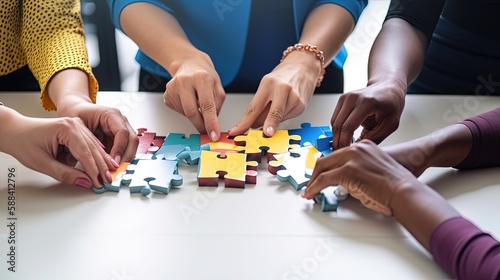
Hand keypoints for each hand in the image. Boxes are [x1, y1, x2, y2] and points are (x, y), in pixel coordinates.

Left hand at [1, 109, 117, 187]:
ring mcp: (76, 126)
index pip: (85, 153)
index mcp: (66, 128)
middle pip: (93, 149)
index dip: (94, 170)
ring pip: (94, 146)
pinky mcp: (75, 130)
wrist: (14, 131)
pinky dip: (94, 155)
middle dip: (101, 166)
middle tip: (108, 180)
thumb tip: (83, 181)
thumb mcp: (41, 162)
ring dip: (100, 161)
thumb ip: (64, 174)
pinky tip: (103, 163)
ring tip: (108, 174)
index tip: (99, 182)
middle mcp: (74, 124)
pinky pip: (88, 144)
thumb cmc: (23, 142)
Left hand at [58, 102, 137, 163]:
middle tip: (117, 171)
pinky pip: (124, 149)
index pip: (122, 133)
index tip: (113, 163)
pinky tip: (111, 169)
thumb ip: (85, 143)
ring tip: (114, 173)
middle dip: (126, 157)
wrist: (75, 109)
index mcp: (111, 114)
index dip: (119, 149)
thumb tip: (90, 166)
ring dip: (124, 160)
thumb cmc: (74, 114)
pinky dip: (119, 160)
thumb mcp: (75, 127)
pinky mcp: (120, 137)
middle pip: (132, 140)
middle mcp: (120, 121)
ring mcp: (122, 128)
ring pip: (131, 146)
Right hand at [164, 53, 224, 140]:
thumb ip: (217, 106)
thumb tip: (213, 126)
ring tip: (197, 102)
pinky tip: (188, 100)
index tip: (213, 135)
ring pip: (185, 114)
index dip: (210, 123)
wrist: (189, 65)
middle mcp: (184, 81)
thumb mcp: (218, 87)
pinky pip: (179, 112)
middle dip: (201, 125)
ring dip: (194, 115)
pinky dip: (186, 111)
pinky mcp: (166, 95)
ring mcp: (172, 88)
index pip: (206, 105)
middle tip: (207, 131)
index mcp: (201, 77)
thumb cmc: (205, 76)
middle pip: (191, 112)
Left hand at [228, 51, 317, 136]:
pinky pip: (288, 117)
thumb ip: (260, 106)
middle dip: (268, 125)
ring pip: (279, 118)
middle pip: (273, 113)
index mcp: (268, 83)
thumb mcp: (267, 85)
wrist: (303, 67)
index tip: (238, 131)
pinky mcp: (302, 105)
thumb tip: (253, 125)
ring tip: (271, 115)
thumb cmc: (283, 76)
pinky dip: (283, 117)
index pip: (254, 107)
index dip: (245, 122)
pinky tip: (285, 109)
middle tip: (264, 135)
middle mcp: (282, 89)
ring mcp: (294, 97)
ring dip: (272, 122)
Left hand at [302, 140, 418, 215]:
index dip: (326, 168)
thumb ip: (358, 172)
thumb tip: (344, 185)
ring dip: (313, 182)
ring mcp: (351, 158)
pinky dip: (314, 188)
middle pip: (326, 159)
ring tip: (309, 192)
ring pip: (322, 168)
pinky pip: (324, 179)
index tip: (319, 176)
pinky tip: (312, 195)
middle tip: (310, 185)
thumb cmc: (397, 187)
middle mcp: (356, 148)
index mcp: (364, 146)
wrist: (405, 191)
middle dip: (315, 174)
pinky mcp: (348, 171)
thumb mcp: (374, 171)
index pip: (337, 155)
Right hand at [331, 83, 404, 148]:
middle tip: (341, 153)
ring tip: (343, 146)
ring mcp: (345, 97)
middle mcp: (353, 98)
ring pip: (334, 122)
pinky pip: (335, 118)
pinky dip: (338, 129)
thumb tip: (357, 149)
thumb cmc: (391, 104)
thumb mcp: (390, 125)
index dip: (344, 142)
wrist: (388, 88)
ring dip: (337, 136)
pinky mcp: (342, 99)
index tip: (345, 153)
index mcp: (366, 103)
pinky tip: (344, 136)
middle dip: (338, 141)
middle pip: (338, 125)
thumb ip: (374, 138)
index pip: (348, 127)